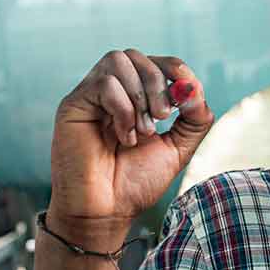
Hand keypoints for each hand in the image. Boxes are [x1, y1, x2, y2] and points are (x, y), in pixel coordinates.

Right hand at [46, 49, 213, 243]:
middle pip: (137, 56)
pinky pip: (103, 83)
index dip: (175, 69)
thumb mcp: (177, 149)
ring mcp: (91, 96)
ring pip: (118, 61)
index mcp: (135, 97)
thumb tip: (195, 90)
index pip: (156, 62)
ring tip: (143, 131)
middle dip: (157, 84)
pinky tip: (125, 137)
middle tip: (162, 118)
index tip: (188, 95)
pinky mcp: (73, 105)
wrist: (107, 213)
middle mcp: (111, 91)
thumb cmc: (136, 183)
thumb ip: (193, 120)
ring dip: (139, 95)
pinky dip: (122, 108)